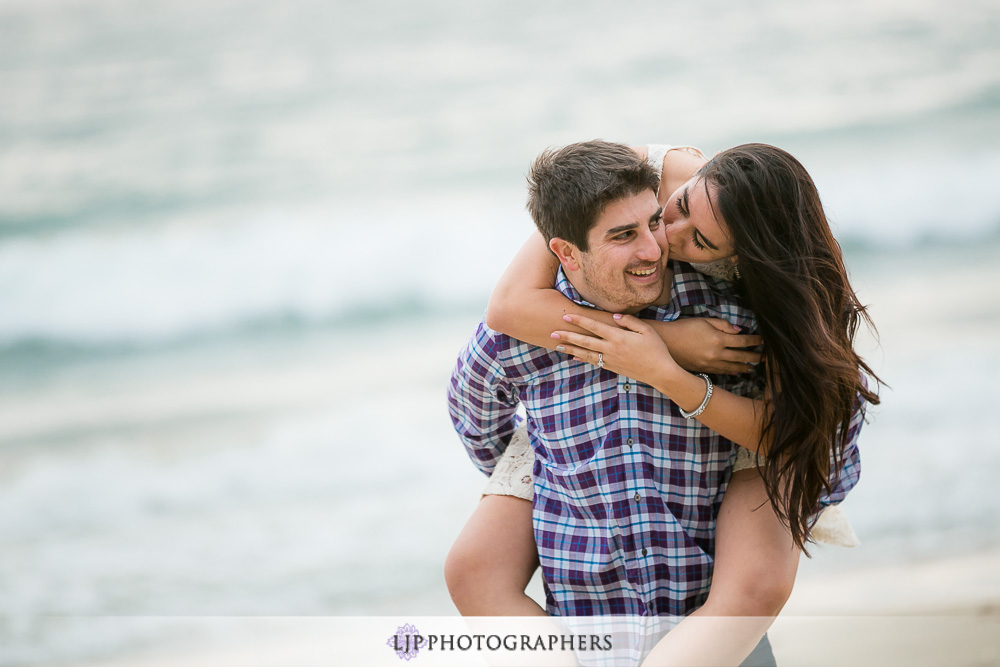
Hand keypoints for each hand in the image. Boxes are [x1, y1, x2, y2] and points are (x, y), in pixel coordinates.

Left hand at [551, 313, 683, 387]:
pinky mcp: (612, 368)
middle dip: (568, 336)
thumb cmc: (656, 349)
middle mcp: (611, 349)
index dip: (579, 320)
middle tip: (552, 332)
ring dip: (571, 349)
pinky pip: (594, 362)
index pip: (594, 326)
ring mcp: (610, 360)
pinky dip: (583, 359)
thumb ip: (630, 321)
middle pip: (585, 341)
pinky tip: (574, 357)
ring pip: (586, 353)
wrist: (660, 372)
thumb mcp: (646, 330)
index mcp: (618, 337)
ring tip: (557, 346)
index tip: (566, 316)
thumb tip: (614, 316)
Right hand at [658, 318, 762, 374]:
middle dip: (754, 357)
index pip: (743, 341)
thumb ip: (723, 325)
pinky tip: (737, 371)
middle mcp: (716, 353)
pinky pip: (721, 371)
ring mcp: (710, 363)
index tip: (763, 341)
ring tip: (754, 367)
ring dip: (745, 367)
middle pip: (741, 356)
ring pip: (732, 367)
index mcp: (718, 339)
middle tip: (765, 358)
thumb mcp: (704, 321)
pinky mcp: (703, 369)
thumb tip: (739, 331)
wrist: (665, 342)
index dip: (755, 341)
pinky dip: (731, 371)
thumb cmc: (684, 328)